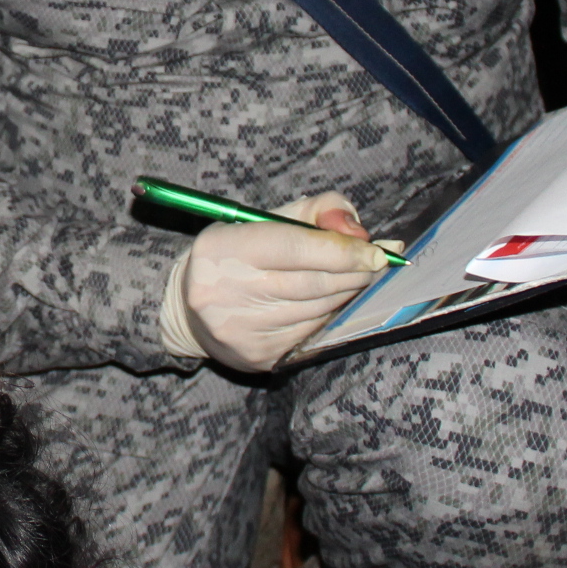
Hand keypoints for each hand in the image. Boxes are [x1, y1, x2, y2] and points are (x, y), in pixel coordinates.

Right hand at [164, 193, 401, 372]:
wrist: (189, 309)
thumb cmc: (236, 255)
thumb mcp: (265, 219)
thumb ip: (316, 212)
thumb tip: (360, 234)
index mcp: (222, 248)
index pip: (296, 248)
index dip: (343, 250)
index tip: (377, 252)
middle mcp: (226, 291)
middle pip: (313, 282)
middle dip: (354, 271)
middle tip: (378, 263)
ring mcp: (242, 329)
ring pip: (317, 309)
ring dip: (347, 292)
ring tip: (358, 278)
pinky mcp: (258, 355)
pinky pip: (312, 331)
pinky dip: (331, 313)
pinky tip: (336, 301)